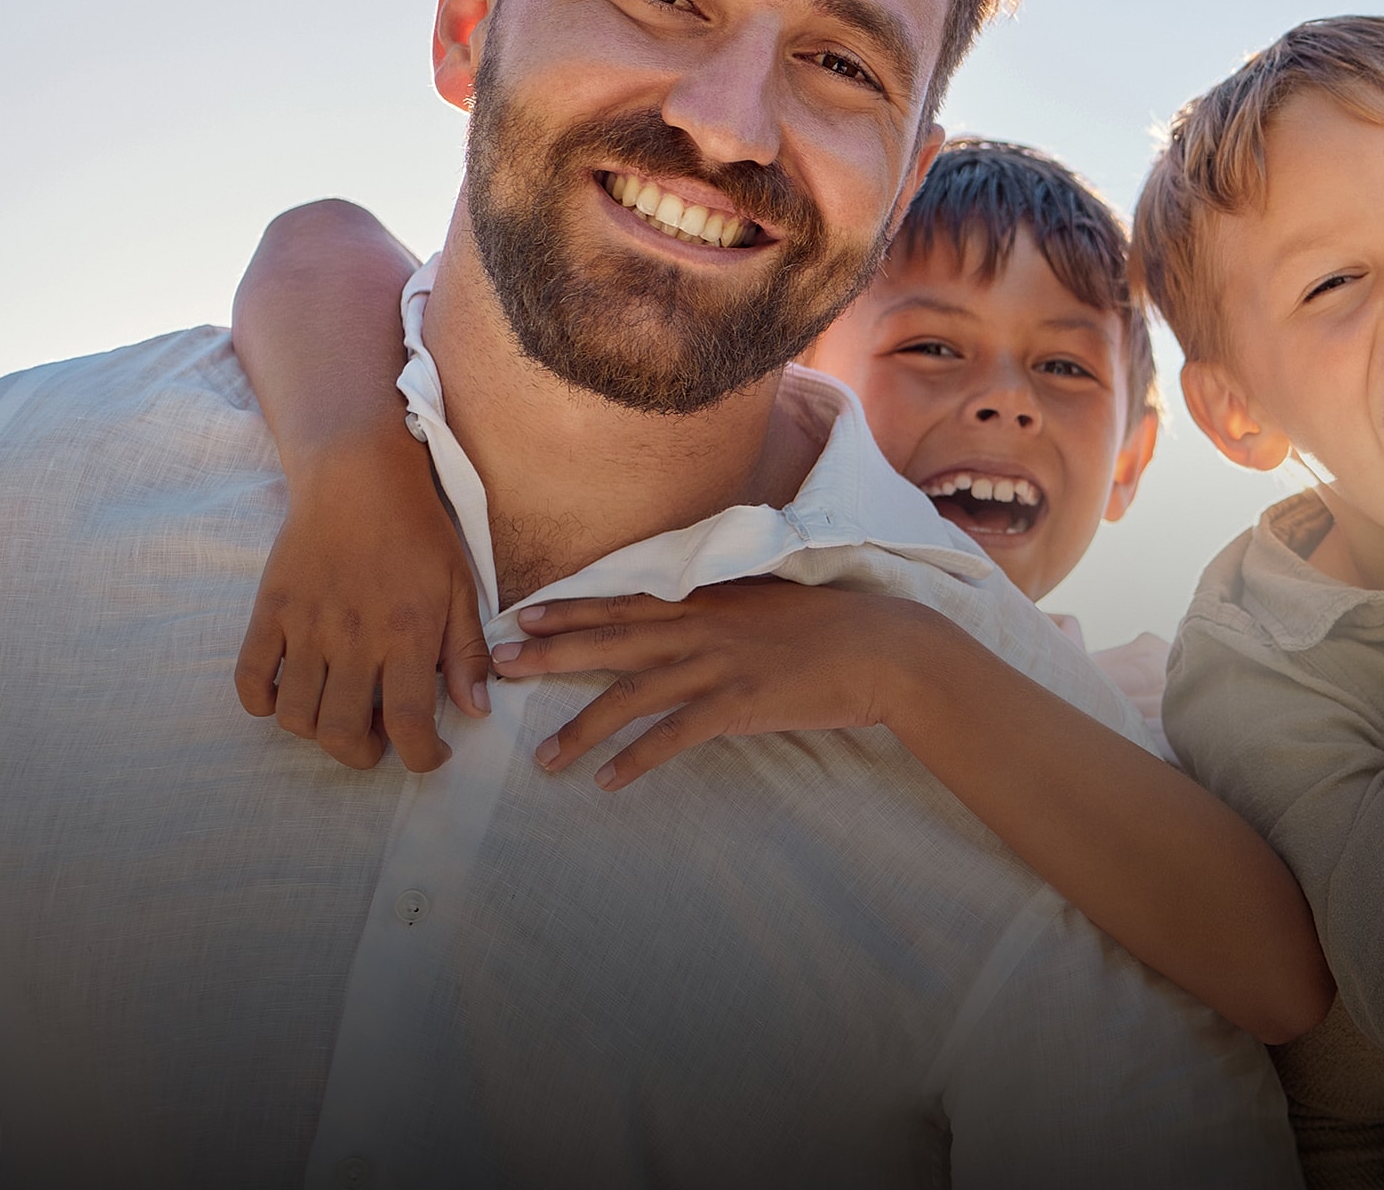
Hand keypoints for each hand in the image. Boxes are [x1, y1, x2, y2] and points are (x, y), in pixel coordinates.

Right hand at [233, 431, 489, 771]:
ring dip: (317, 733)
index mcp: (408, 634)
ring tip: (340, 716)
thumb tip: (475, 711)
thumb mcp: (460, 588)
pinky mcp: (269, 611)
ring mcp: (305, 626)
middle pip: (343, 732)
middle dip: (364, 754)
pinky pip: (249, 679)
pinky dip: (263, 703)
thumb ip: (466, 652)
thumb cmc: (418, 533)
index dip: (420, 757)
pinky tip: (290, 694)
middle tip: (379, 740)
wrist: (358, 476)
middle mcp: (354, 637)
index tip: (429, 756)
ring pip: (295, 716)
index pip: (411, 723)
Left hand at [497, 580, 962, 790]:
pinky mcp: (740, 704)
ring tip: (544, 759)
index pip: (626, 602)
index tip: (523, 617)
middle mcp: (704, 627)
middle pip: (612, 640)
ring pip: (633, 695)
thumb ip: (725, 611)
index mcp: (709, 600)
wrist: (884, 648)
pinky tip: (608, 782)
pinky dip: (638, 760)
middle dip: (552, 655)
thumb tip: (691, 621)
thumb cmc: (833, 628)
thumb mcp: (770, 604)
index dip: (572, 610)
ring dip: (583, 728)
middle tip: (499, 666)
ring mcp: (719, 665)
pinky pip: (675, 735)